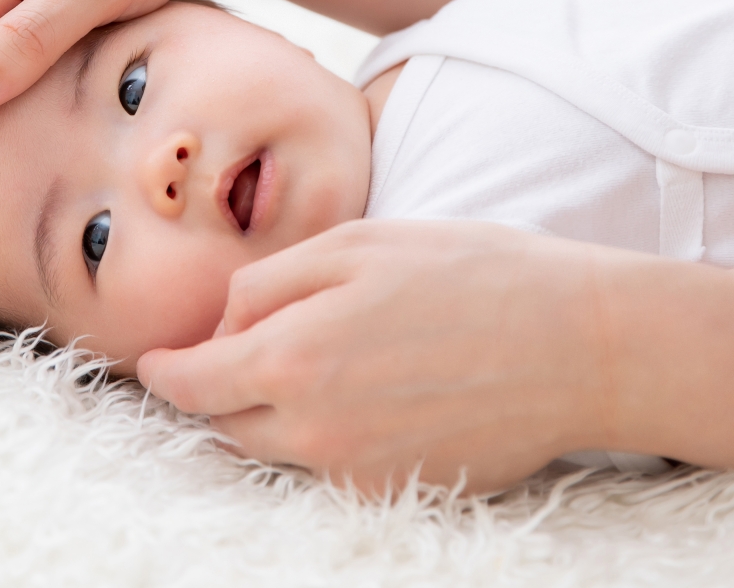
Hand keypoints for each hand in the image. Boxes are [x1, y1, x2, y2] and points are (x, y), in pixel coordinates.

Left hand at [136, 220, 634, 494]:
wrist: (579, 346)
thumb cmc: (472, 274)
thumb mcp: (359, 241)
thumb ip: (272, 282)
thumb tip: (221, 322)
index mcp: (291, 356)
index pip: (190, 383)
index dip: (165, 371)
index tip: (155, 362)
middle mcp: (313, 429)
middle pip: (226, 425)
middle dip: (217, 392)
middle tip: (234, 355)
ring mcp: (355, 470)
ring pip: (276, 451)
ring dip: (268, 417)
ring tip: (312, 368)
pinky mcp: (396, 492)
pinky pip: (330, 469)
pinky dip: (326, 438)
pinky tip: (369, 394)